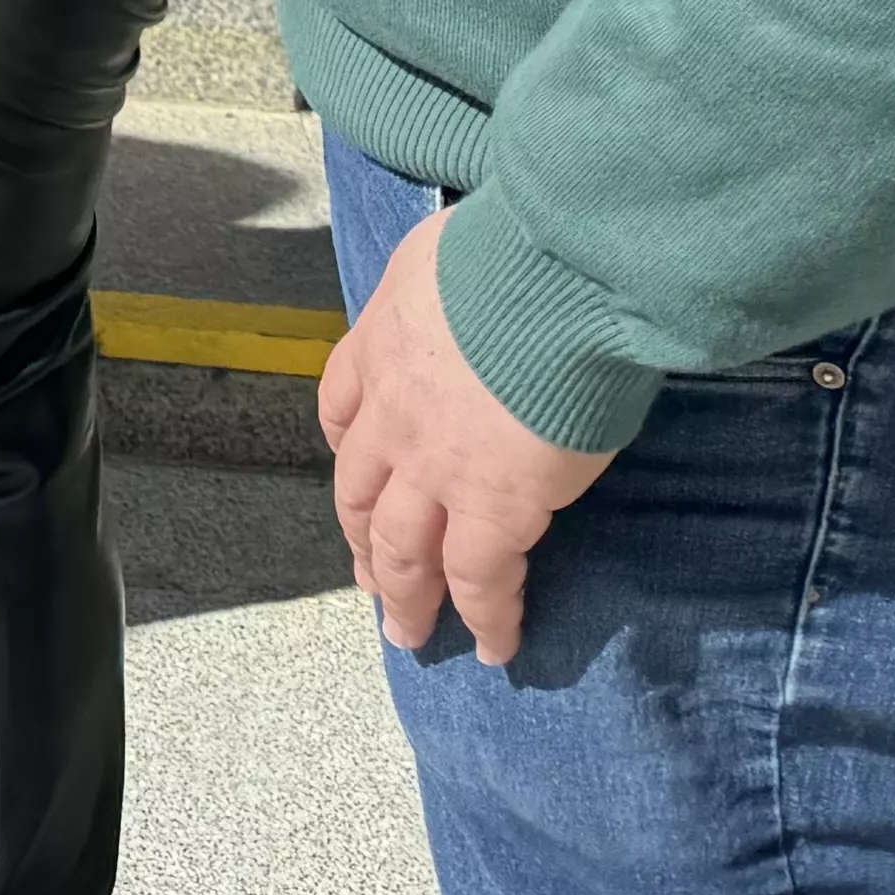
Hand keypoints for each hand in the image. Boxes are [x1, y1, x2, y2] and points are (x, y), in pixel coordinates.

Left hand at [319, 204, 614, 663]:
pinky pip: (479, 582)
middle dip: (362, 539)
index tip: (356, 472)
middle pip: (358, 491)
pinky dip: (486, 619)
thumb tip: (463, 276)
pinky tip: (496, 646)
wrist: (552, 278)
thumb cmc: (515, 248)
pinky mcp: (491, 510)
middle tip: (369, 577)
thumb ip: (443, 279)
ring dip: (404, 595)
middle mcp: (392, 413)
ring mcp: (433, 468)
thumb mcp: (445, 249)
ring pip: (400, 549)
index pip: (342, 406)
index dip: (348, 446)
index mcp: (381, 343)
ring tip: (409, 631)